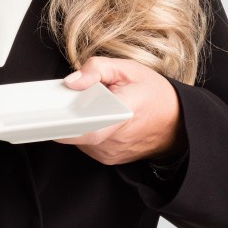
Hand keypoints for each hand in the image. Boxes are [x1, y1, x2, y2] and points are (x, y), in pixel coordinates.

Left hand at [55, 57, 186, 164]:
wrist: (178, 122)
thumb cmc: (155, 94)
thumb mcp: (129, 69)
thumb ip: (97, 68)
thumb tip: (72, 81)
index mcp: (122, 116)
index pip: (85, 128)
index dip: (64, 122)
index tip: (49, 113)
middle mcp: (114, 141)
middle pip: (75, 131)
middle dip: (67, 114)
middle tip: (69, 98)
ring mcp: (110, 153)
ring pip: (77, 139)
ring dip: (77, 122)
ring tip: (90, 106)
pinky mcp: (108, 158)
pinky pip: (85, 144)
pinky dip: (84, 130)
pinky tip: (95, 117)